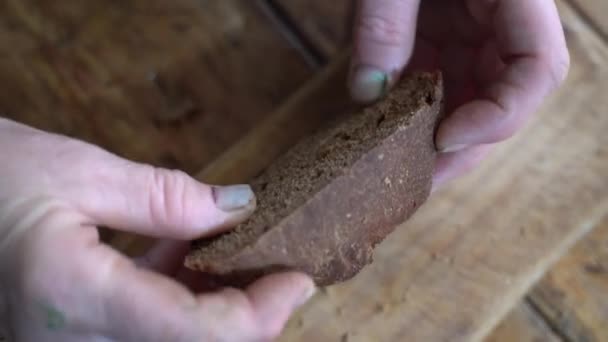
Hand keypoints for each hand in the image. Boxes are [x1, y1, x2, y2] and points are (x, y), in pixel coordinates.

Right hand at [0, 118, 314, 341]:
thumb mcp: (77, 173)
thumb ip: (165, 197)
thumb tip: (239, 206)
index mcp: (73, 300)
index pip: (196, 335)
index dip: (261, 315)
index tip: (298, 279)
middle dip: (246, 315)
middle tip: (276, 266)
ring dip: (214, 307)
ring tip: (235, 253)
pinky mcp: (71, 336)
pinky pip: (144, 331)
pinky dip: (178, 298)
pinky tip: (187, 256)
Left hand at [349, 0, 569, 187]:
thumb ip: (384, 21)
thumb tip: (368, 93)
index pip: (538, 69)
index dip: (499, 116)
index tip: (444, 138)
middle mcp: (503, 20)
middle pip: (505, 99)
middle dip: (464, 145)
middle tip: (418, 180)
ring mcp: (473, 32)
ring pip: (472, 100)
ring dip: (438, 136)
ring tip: (400, 168)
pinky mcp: (443, 37)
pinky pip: (439, 84)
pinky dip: (415, 112)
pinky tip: (387, 130)